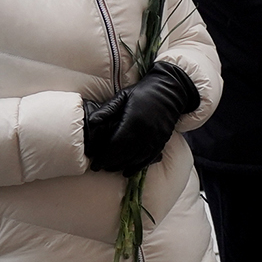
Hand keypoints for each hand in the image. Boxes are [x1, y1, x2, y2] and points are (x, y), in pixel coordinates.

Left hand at [82, 62, 199, 173]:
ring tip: (111, 169)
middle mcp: (144, 133)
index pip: (115, 146)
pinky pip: (148, 159)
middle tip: (100, 167)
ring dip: (122, 166)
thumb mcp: (123, 96)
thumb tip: (91, 121)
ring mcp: (154, 138)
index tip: (94, 164)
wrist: (170, 90)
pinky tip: (128, 171)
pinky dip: (137, 167)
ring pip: (135, 159)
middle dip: (110, 164)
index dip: (104, 157)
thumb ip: (107, 109)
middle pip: (124, 155)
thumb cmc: (143, 91)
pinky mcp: (162, 141)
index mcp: (133, 121)